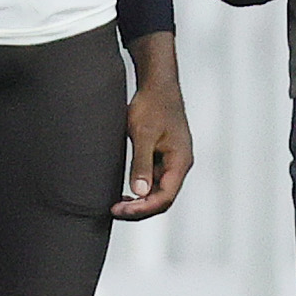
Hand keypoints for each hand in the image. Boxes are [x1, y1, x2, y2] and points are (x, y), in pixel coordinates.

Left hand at [113, 34, 192, 219]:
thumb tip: (139, 192)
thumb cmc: (153, 106)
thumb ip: (141, 164)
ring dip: (139, 201)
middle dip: (139, 209)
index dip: (142, 208)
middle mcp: (179, 165)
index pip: (164, 197)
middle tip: (114, 211)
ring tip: (116, 204)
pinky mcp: (163, 157)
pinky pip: (154, 180)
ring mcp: (172, 161)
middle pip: (162, 198)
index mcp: (180, 161)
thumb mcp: (143, 134)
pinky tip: (125, 191)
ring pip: (158, 191)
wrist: (157, 85)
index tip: (120, 210)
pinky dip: (140, 189)